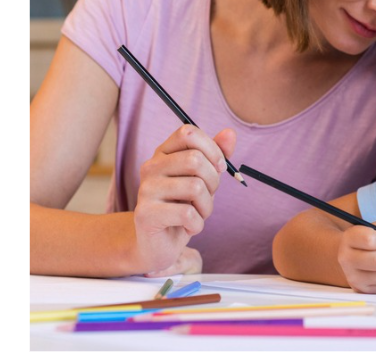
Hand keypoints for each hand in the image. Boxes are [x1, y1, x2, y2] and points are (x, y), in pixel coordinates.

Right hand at [133, 125, 234, 272]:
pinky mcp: (145, 214)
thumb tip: (230, 133)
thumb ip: (215, 155)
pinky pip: (187, 213)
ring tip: (198, 215)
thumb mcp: (203, 179)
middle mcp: (150, 167)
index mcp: (163, 153)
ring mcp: (145, 190)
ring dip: (207, 207)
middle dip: (213, 182)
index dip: (212, 149)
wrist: (158, 244)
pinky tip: (189, 228)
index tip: (218, 168)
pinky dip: (197, 224)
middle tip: (207, 197)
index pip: (188, 132)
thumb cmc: (182, 206)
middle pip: (195, 160)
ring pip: (195, 187)